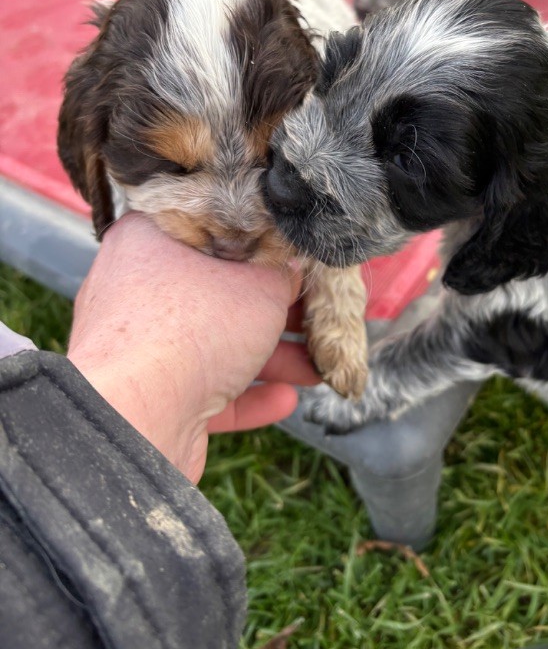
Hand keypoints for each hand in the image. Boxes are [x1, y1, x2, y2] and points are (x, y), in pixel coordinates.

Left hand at [68, 213, 318, 481]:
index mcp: (149, 241)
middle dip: (274, 313)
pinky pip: (202, 389)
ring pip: (214, 345)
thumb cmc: (188, 333)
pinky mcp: (147, 394)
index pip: (213, 231)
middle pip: (218, 293)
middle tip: (313, 318)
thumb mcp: (261, 289)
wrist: (137, 417)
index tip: (297, 260)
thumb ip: (283, 275)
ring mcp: (137, 345)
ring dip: (269, 358)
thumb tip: (293, 270)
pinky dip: (245, 394)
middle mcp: (134, 288)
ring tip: (313, 368)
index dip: (262, 246)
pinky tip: (285, 399)